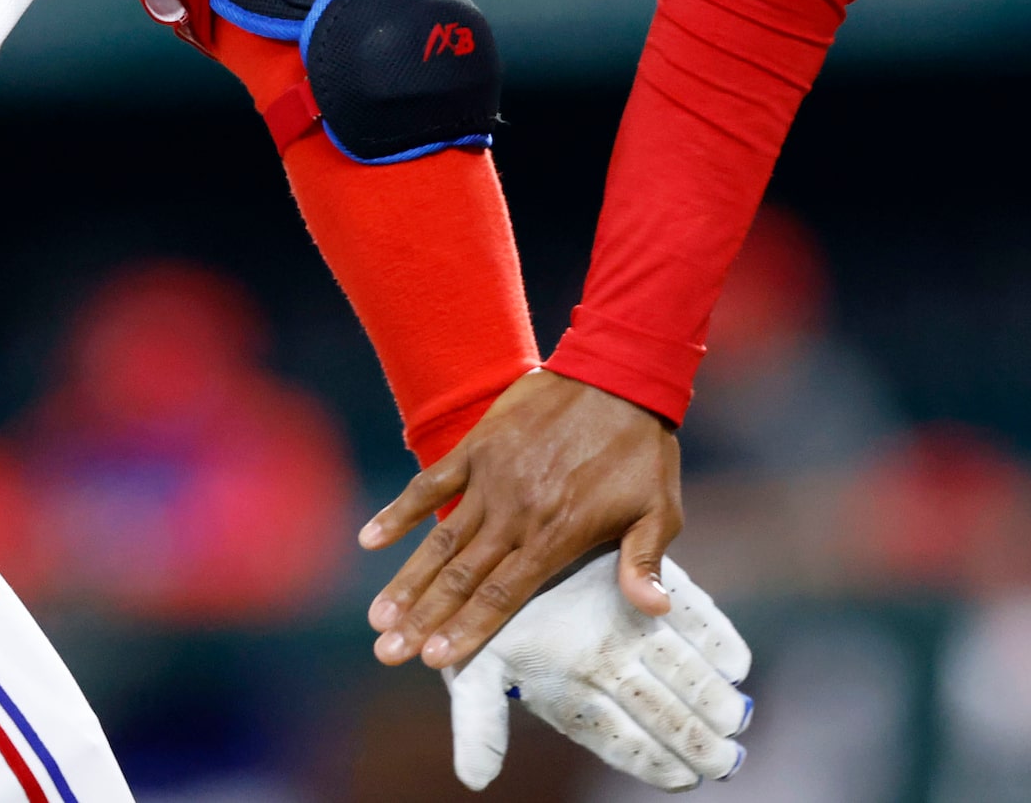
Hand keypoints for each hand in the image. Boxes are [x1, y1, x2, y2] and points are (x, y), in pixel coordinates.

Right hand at [360, 369, 679, 669]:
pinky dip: (400, 511)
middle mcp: (516, 513)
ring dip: (407, 580)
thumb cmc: (642, 448)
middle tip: (386, 653)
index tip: (434, 660)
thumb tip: (655, 611)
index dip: (466, 629)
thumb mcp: (659, 509)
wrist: (619, 371)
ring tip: (378, 617)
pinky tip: (371, 540)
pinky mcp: (479, 446)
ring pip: (440, 540)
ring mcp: (492, 478)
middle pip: (461, 578)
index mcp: (556, 535)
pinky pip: (431, 482)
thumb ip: (644, 561)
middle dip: (423, 619)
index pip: (502, 595)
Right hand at [444, 553, 750, 791]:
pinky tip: (736, 661)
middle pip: (659, 710)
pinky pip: (691, 613)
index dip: (652, 760)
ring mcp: (636, 623)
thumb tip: (475, 781)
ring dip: (710, 694)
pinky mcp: (655, 582)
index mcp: (576, 694)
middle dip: (694, 739)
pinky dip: (715, 635)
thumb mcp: (473, 672)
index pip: (620, 739)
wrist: (496, 546)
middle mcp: (612, 665)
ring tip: (735, 718)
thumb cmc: (484, 624)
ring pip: (681, 667)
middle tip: (726, 762)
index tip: (683, 778)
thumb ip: (478, 723)